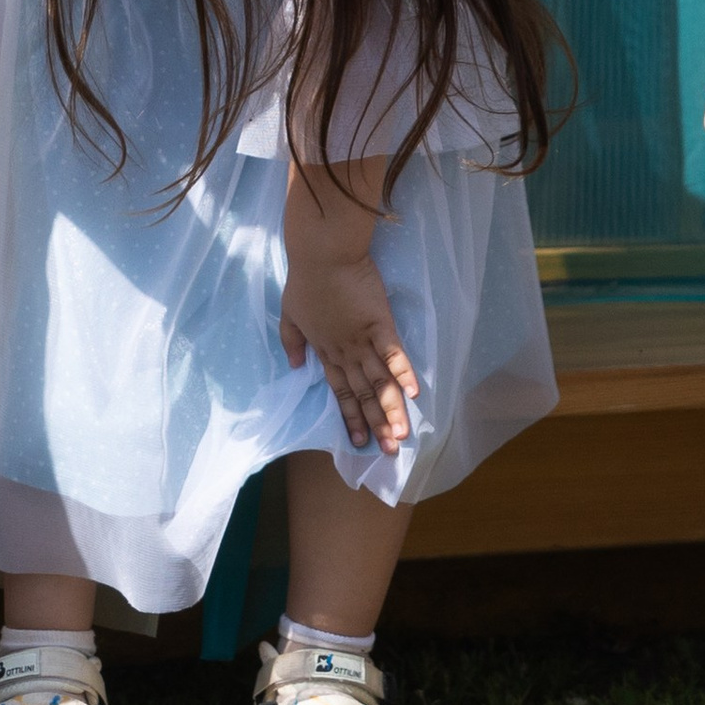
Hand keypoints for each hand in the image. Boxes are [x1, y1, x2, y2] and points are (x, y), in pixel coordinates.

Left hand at [280, 247, 419, 455]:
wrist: (321, 253)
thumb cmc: (305, 278)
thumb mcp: (289, 312)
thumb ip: (292, 340)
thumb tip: (293, 365)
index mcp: (325, 351)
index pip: (340, 392)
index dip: (351, 418)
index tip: (360, 442)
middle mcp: (345, 352)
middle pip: (363, 394)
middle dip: (377, 425)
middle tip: (390, 451)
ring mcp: (362, 339)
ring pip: (379, 382)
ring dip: (391, 409)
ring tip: (402, 434)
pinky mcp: (379, 323)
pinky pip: (393, 353)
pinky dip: (403, 373)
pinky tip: (414, 393)